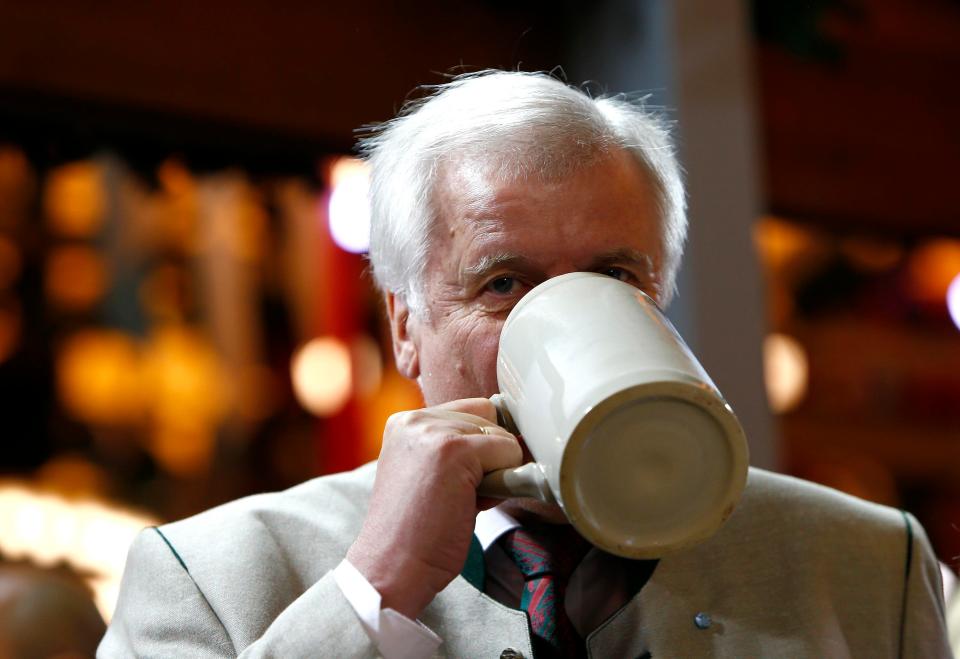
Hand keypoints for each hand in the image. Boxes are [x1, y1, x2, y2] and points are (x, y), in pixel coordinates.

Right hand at [346, 398, 520, 618]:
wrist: (392, 568)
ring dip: (497, 469)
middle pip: (487, 416)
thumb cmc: (415, 533)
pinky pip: (508, 452)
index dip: (479, 444)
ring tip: (464, 501)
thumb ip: (459, 451)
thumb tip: (513, 443)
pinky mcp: (453, 449)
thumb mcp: (429, 475)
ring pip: (500, 435)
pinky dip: (505, 480)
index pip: (468, 410)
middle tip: (464, 494)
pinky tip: (473, 503)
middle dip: (489, 454)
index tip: (462, 478)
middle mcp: (415, 419)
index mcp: (404, 422)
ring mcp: (433, 431)